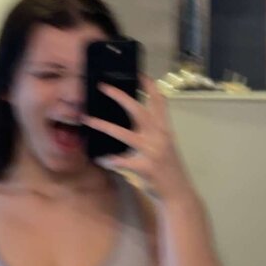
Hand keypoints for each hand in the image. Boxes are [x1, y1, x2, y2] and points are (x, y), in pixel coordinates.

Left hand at [82, 72, 193, 201]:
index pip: (159, 100)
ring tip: (87, 120)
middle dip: (119, 96)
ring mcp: (152, 151)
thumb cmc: (168, 168)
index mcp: (164, 128)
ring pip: (124, 133)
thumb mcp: (165, 145)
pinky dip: (109, 160)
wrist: (178, 193)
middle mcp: (159, 136)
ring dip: (103, 125)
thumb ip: (152, 131)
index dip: (149, 85)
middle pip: (138, 109)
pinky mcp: (144, 167)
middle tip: (103, 87)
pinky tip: (100, 159)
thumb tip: (133, 120)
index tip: (138, 72)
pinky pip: (121, 161)